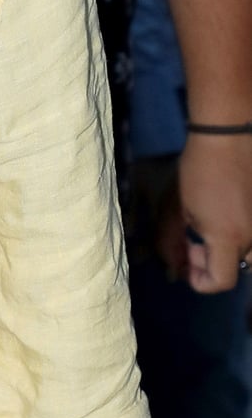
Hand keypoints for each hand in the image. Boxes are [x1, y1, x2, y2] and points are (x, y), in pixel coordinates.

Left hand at [176, 131, 251, 292]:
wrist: (229, 136)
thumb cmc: (198, 170)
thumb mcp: (178, 209)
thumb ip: (173, 242)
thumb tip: (175, 266)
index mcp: (229, 238)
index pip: (222, 281)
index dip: (201, 280)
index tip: (187, 261)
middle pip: (236, 268)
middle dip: (213, 262)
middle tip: (196, 243)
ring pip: (251, 254)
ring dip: (231, 250)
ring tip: (213, 229)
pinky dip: (243, 234)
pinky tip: (227, 214)